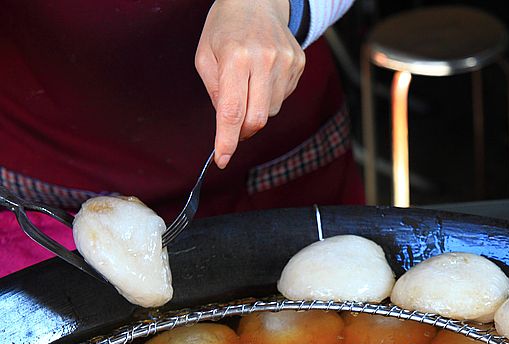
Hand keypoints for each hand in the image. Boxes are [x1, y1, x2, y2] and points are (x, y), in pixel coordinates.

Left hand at [196, 0, 305, 168]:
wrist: (257, 1)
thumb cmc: (225, 28)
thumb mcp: (205, 56)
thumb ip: (215, 92)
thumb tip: (227, 124)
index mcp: (236, 57)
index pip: (233, 111)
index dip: (227, 140)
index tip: (222, 159)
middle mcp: (264, 60)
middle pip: (257, 118)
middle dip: (243, 130)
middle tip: (234, 125)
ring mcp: (286, 62)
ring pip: (271, 111)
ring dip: (256, 111)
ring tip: (248, 86)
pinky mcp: (298, 64)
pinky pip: (283, 97)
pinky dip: (269, 97)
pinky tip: (262, 76)